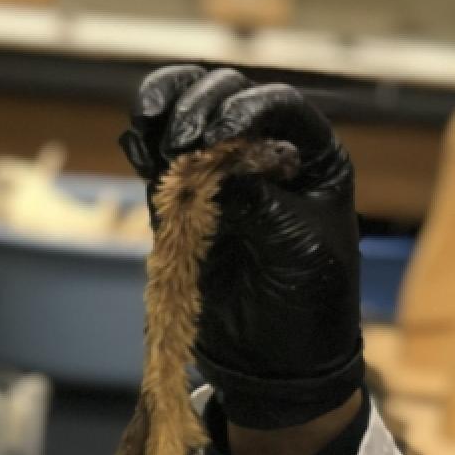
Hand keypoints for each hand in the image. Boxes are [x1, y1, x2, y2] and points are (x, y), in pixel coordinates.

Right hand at [121, 67, 363, 429]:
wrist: (276, 361)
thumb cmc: (308, 303)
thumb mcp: (298, 248)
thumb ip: (259, 201)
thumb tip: (213, 164)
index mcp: (313, 155)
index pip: (277, 103)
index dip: (244, 107)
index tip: (220, 134)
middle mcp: (266, 150)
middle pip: (223, 93)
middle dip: (197, 107)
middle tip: (184, 145)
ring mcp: (220, 169)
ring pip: (182, 111)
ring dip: (162, 112)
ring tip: (156, 144)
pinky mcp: (181, 197)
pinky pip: (155, 154)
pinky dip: (141, 146)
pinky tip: (142, 157)